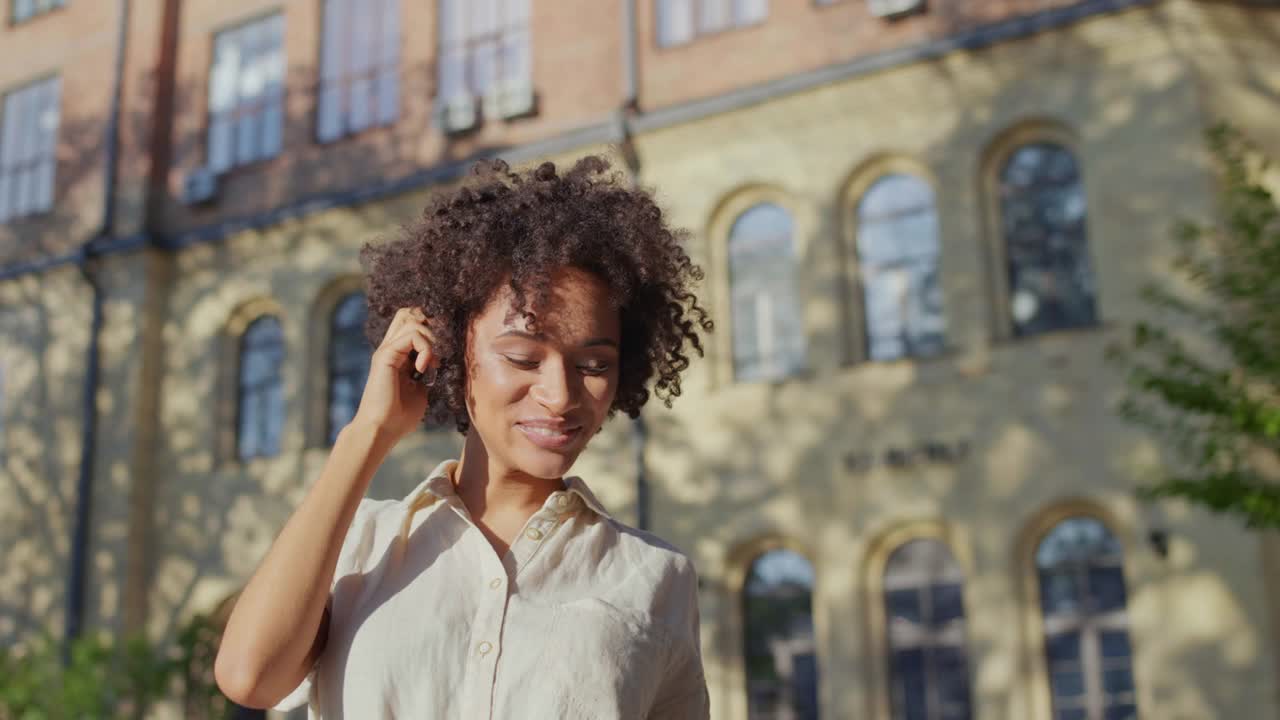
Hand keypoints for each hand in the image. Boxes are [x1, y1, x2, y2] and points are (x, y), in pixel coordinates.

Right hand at [350, 307, 437, 441]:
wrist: (382, 430)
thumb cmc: (400, 416)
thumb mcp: (421, 390)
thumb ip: (427, 372)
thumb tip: (439, 361)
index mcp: (398, 354)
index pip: (413, 322)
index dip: (431, 328)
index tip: (441, 353)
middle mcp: (391, 348)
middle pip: (409, 312)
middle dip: (432, 325)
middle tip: (438, 352)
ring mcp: (387, 350)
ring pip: (413, 319)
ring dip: (432, 339)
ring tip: (432, 364)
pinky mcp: (386, 355)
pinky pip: (413, 335)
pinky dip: (425, 349)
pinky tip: (424, 368)